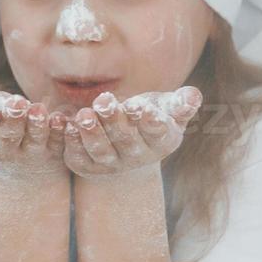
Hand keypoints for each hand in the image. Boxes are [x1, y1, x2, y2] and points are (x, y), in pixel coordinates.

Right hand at [0, 71, 69, 178]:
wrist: (24, 174)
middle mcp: (4, 150)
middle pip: (6, 135)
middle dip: (11, 119)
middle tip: (17, 102)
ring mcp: (30, 153)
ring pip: (34, 139)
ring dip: (36, 123)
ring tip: (38, 108)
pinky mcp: (54, 153)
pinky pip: (58, 142)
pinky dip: (59, 130)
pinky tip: (61, 118)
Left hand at [63, 87, 201, 178]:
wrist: (126, 147)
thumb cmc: (150, 118)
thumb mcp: (168, 109)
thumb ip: (181, 103)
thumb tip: (194, 95)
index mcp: (161, 141)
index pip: (156, 132)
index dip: (148, 120)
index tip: (139, 106)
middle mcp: (137, 157)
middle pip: (125, 140)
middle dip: (114, 120)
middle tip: (104, 100)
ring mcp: (112, 164)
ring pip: (101, 150)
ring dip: (92, 133)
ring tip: (84, 114)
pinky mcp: (87, 165)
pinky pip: (79, 156)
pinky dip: (72, 142)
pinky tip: (67, 125)